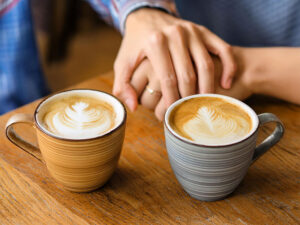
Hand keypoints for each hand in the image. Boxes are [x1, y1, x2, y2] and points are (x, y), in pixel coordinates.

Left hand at [113, 8, 236, 112]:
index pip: (167, 79)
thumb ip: (123, 85)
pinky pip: (222, 49)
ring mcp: (192, 32)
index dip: (171, 100)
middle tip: (188, 111)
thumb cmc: (135, 43)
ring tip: (205, 103)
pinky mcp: (203, 31)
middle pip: (188, 75)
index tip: (173, 112)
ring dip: (207, 88)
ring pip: (206, 65)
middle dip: (189, 97)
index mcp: (155, 43)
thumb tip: (133, 107)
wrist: (147, 15)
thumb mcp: (123, 62)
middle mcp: (175, 35)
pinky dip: (228, 67)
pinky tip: (226, 84)